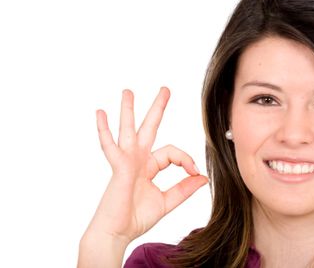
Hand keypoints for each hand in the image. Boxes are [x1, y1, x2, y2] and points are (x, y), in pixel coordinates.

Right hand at [79, 87, 207, 266]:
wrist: (117, 233)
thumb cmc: (136, 218)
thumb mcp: (167, 201)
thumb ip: (184, 188)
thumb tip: (203, 177)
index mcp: (148, 166)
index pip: (172, 152)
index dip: (186, 159)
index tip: (195, 172)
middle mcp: (137, 159)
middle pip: (149, 128)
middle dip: (157, 109)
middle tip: (165, 90)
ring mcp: (126, 161)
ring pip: (128, 130)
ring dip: (128, 110)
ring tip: (128, 91)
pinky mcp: (118, 166)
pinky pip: (110, 145)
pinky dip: (104, 130)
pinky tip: (101, 113)